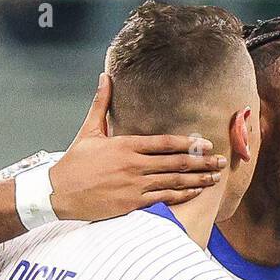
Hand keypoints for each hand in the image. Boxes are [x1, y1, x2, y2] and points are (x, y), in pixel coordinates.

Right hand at [49, 73, 226, 220]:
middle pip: (175, 162)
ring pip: (173, 181)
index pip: (164, 143)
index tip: (205, 144)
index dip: (188, 143)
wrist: (59, 193)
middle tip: (220, 162)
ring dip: (197, 179)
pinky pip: (163, 198)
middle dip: (201, 162)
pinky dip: (181, 195)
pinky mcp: (132, 202)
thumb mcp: (88, 131)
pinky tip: (194, 192)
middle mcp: (134, 164)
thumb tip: (105, 77)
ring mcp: (134, 185)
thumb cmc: (74, 164)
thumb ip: (101, 104)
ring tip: (214, 178)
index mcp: (125, 145)